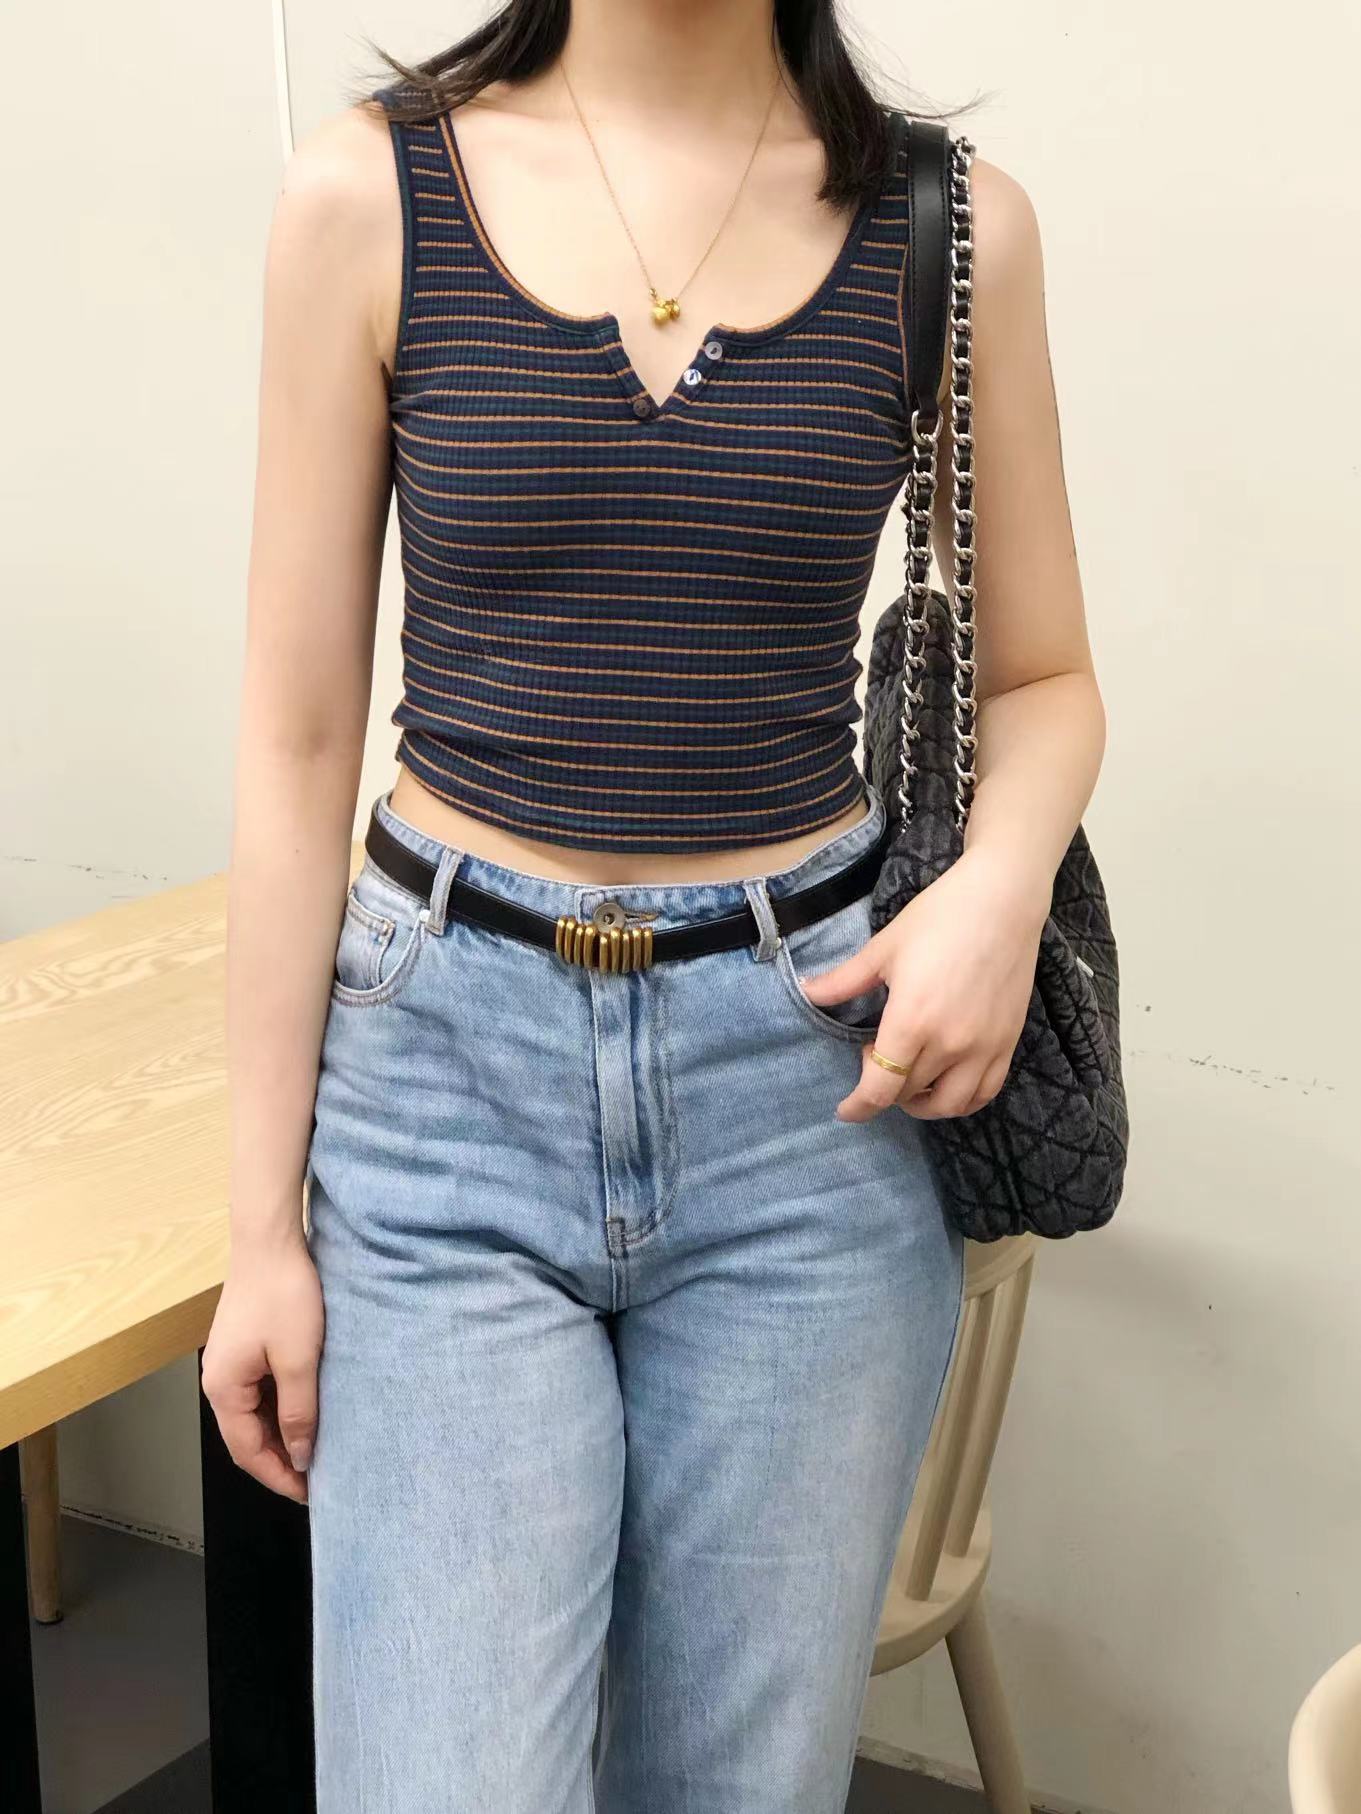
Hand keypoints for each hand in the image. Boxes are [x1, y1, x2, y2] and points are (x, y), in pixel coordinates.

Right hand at [201, 1227, 323, 1502]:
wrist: (271, 1240)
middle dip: (281, 1460)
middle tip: (319, 1477)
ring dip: (283, 1434)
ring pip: (255, 1415)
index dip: (280, 1477)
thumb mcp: (298, 1360)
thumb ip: (299, 1413)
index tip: (310, 1494)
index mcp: (223, 1389)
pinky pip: (261, 1391)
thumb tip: (301, 1456)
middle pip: (247, 1437)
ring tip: (318, 1448)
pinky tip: (308, 1410)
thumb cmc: (283, 1294)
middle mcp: (219, 1380)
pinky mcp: (245, 1347)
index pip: (248, 1452)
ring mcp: (231, 1363)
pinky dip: (283, 1408)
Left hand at [800, 847, 1049, 1122]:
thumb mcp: (884, 949)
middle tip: (873, 1056)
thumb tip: (806, 991)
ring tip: (908, 1083)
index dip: (858, 1107)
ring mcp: (984, 1047)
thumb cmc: (939, 918)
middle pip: (909, 1095)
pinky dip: (962, 1100)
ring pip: (950, 1105)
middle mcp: (949, 1044)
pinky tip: (946, 1083)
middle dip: (883, 1089)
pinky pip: (986, 1092)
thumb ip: (844, 981)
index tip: (845, 1110)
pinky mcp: (1009, 1043)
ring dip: (923, 1105)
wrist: (1002, 900)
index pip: (880, 1088)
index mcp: (912, 1022)